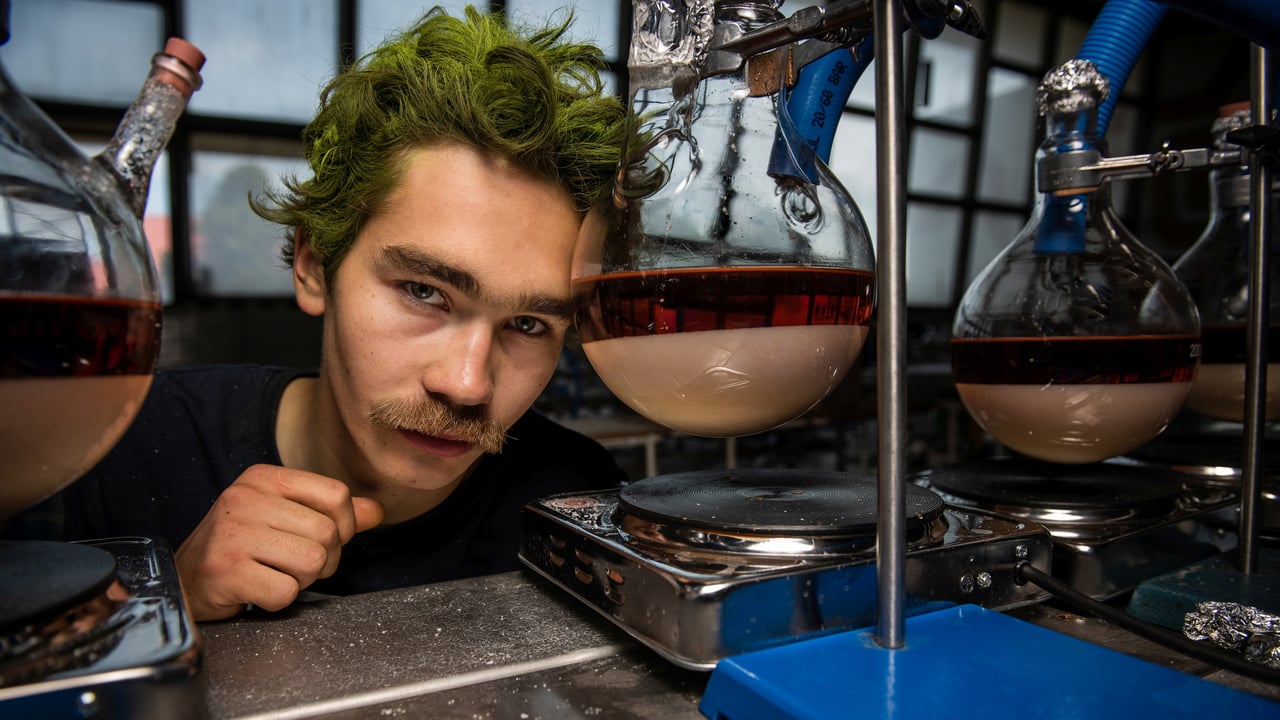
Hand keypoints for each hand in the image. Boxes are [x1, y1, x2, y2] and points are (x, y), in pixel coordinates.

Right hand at [174, 464, 384, 620]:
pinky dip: (279, 599)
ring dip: (302, 580)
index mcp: (263, 478)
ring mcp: (233, 534)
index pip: (337, 495)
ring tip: (275, 573)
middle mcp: (245, 498)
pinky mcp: (226, 570)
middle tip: (294, 565)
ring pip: (312, 562)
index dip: (345, 525)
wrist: (183, 580)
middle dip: (324, 560)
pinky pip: (286, 592)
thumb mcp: (283, 516)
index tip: (326, 539)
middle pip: (328, 533)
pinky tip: (257, 588)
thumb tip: (377, 512)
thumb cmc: (240, 546)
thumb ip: (331, 512)